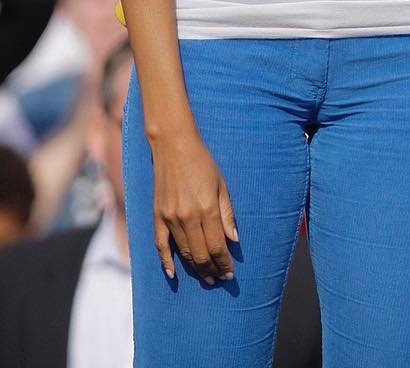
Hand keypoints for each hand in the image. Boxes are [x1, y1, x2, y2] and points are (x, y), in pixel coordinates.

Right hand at [151, 130, 238, 282]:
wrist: (174, 147)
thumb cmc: (203, 163)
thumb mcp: (222, 185)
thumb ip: (228, 214)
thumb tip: (234, 240)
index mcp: (207, 209)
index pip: (218, 246)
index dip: (225, 263)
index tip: (231, 273)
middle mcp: (187, 217)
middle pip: (201, 254)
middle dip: (212, 270)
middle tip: (220, 279)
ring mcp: (170, 218)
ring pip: (184, 253)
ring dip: (196, 268)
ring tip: (207, 278)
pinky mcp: (157, 217)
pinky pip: (160, 246)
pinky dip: (166, 263)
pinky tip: (174, 275)